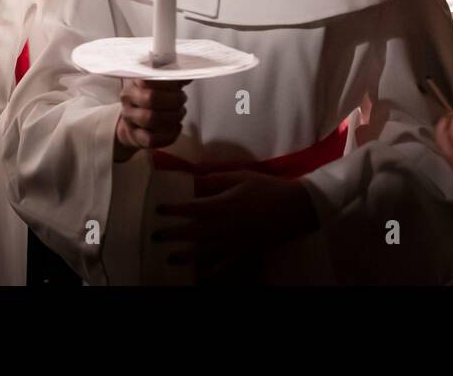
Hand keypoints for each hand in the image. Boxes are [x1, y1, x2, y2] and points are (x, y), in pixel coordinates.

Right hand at [113, 78, 189, 161]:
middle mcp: (129, 101)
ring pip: (151, 119)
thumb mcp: (158, 86)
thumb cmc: (149, 100)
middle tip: (182, 98)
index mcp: (134, 83)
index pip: (149, 79)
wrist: (133, 122)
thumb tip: (189, 73)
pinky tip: (177, 127)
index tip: (180, 84)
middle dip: (173, 100)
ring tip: (181, 112)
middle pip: (151, 99)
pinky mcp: (136, 137)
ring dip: (173, 116)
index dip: (168, 82)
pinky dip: (169, 135)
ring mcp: (130, 120)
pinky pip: (152, 139)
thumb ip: (172, 79)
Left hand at [153, 170, 319, 277]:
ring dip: (186, 256)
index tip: (159, 209)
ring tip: (170, 258)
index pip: (192, 208)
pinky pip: (226, 267)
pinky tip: (201, 276)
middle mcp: (226, 227)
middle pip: (193, 233)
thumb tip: (196, 179)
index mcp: (224, 205)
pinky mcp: (246, 253)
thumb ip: (217, 178)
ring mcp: (236, 243)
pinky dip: (212, 273)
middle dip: (172, 234)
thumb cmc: (268, 188)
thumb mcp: (242, 176)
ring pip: (205, 253)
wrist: (297, 208)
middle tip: (155, 236)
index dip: (173, 209)